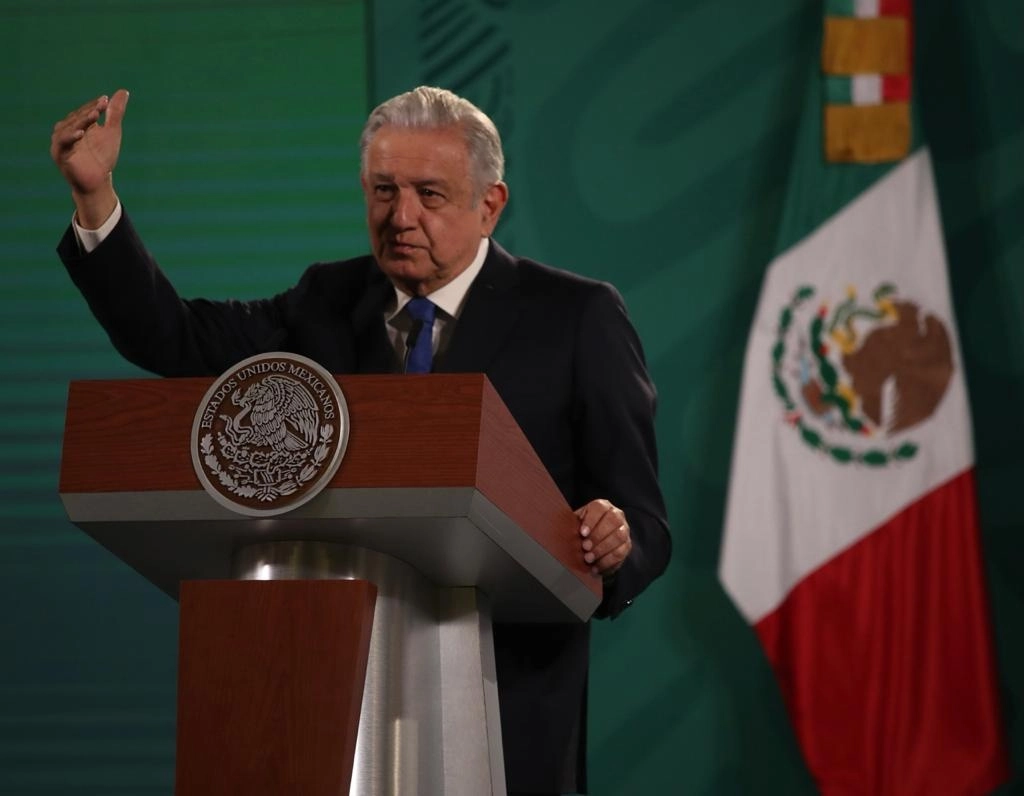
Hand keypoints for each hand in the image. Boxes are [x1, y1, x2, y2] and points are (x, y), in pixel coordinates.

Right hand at [50, 90, 128, 226]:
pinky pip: (63, 144)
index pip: (85, 111)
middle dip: (88, 111)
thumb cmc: (103, 157)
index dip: (94, 105)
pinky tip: (81, 132)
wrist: (98, 182)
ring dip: (80, 121)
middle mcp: (66, 131)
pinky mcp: (60, 155)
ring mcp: (61, 143)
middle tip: (101, 106)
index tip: (106, 99)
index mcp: (77, 124)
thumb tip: (123, 91)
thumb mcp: (112, 132)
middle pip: (76, 118)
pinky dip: (71, 137)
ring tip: (93, 115)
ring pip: (68, 128)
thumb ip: (115, 112)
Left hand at [576, 499, 631, 576]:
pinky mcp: (627, 546)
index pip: (600, 508)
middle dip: (597, 536)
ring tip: (589, 558)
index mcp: (603, 506)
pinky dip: (607, 562)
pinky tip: (596, 567)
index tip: (582, 533)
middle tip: (585, 547)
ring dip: (602, 549)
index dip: (591, 520)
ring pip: (618, 537)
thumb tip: (564, 529)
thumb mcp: (577, 524)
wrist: (599, 541)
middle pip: (612, 521)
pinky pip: (620, 553)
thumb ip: (573, 524)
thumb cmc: (585, 530)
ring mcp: (624, 530)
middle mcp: (617, 515)